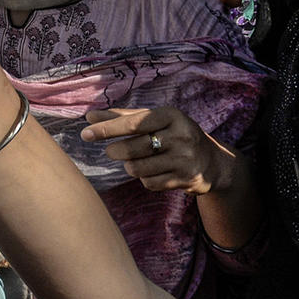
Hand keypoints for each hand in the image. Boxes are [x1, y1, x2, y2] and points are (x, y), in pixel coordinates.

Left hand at [80, 106, 236, 194]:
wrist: (213, 162)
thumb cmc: (174, 135)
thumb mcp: (155, 120)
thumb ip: (122, 117)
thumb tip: (89, 117)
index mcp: (171, 115)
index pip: (133, 123)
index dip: (107, 129)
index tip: (85, 133)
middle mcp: (181, 136)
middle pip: (133, 148)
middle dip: (116, 151)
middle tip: (112, 151)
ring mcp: (185, 159)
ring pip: (139, 168)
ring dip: (130, 166)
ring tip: (134, 161)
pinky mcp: (186, 179)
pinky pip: (150, 183)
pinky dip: (144, 179)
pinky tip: (152, 172)